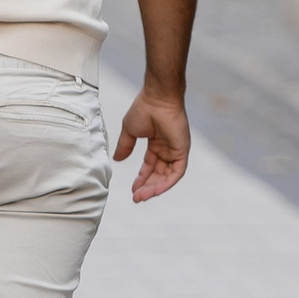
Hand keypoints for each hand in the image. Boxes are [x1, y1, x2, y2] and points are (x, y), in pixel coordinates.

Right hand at [114, 87, 189, 201]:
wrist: (157, 99)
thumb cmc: (144, 109)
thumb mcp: (130, 131)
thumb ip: (125, 146)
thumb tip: (116, 159)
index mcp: (156, 144)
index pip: (150, 167)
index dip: (141, 179)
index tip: (133, 190)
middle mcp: (167, 149)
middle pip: (158, 174)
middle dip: (147, 187)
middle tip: (136, 198)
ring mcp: (175, 151)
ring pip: (167, 176)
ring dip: (155, 188)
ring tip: (142, 196)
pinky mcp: (182, 151)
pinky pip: (177, 173)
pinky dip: (167, 183)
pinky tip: (155, 190)